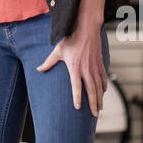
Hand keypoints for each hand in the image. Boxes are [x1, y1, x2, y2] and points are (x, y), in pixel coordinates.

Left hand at [36, 0, 107, 114]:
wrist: (86, 28)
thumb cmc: (70, 39)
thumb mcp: (57, 50)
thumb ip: (48, 62)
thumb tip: (38, 69)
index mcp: (75, 68)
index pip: (76, 87)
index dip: (77, 98)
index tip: (77, 108)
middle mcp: (86, 69)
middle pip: (91, 90)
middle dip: (93, 104)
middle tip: (94, 115)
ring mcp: (95, 67)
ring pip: (99, 86)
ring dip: (100, 98)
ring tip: (99, 109)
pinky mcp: (100, 63)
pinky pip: (103, 77)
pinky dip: (104, 86)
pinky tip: (104, 92)